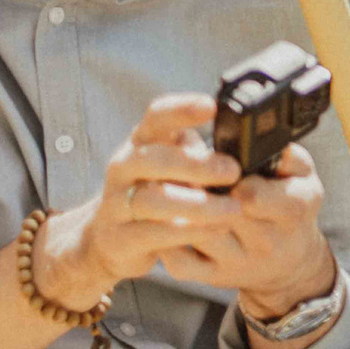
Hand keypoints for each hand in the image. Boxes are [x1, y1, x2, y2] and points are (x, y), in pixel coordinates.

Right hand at [32, 94, 243, 312]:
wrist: (108, 241)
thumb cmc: (154, 193)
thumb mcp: (172, 168)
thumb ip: (198, 155)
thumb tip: (242, 150)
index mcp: (141, 142)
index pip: (156, 117)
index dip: (181, 109)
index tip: (212, 107)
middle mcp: (123, 168)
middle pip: (152, 159)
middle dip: (195, 164)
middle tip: (233, 171)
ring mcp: (116, 203)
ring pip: (152, 200)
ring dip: (197, 204)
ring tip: (232, 209)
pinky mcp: (119, 238)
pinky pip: (151, 234)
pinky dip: (185, 232)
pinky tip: (213, 230)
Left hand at [156, 138, 337, 318]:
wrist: (289, 261)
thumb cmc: (290, 208)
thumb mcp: (304, 176)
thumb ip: (286, 153)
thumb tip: (252, 137)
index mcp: (293, 210)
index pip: (253, 194)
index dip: (227, 176)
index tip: (213, 160)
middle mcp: (266, 241)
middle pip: (217, 211)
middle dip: (192, 185)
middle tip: (172, 164)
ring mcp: (237, 262)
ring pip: (194, 235)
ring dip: (173, 208)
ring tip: (162, 185)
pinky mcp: (213, 277)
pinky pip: (180, 263)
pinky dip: (165, 241)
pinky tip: (163, 220)